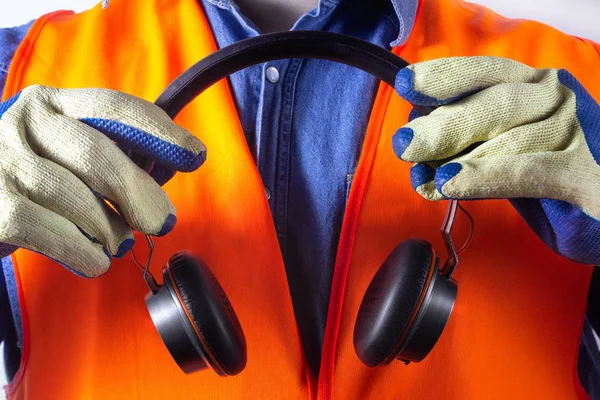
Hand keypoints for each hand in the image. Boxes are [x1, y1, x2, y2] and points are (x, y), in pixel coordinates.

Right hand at [0, 85, 205, 276]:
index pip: (113, 107)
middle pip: (98, 155)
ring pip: (78, 200)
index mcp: (52, 104)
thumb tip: (164, 172)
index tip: (195, 155)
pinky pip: (56, 235)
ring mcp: (2, 163)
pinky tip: (93, 258)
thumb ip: (109, 154)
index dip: (159, 131)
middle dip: (139, 193)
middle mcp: (24, 123)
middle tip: (162, 221)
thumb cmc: (31, 180)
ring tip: (118, 241)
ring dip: (111, 229)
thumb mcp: (65, 153)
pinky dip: (86, 253)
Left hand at [393, 56, 599, 263]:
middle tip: (405, 144)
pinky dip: (486, 177)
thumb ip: (466, 136)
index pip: (484, 72)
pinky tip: (452, 183)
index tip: (406, 84)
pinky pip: (529, 171)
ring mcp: (575, 133)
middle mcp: (555, 100)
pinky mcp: (585, 174)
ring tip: (425, 175)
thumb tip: (415, 133)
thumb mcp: (502, 143)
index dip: (444, 77)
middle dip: (443, 125)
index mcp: (533, 85)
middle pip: (493, 104)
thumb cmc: (547, 170)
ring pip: (509, 138)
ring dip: (460, 157)